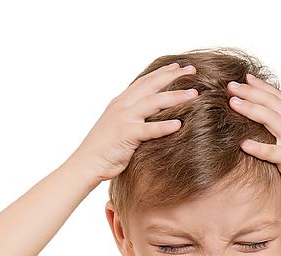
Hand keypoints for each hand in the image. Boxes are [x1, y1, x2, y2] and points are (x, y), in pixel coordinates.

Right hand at [68, 62, 199, 182]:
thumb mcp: (119, 126)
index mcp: (121, 102)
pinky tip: (179, 124)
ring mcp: (124, 118)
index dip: (162, 72)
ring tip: (194, 94)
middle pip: (151, 85)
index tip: (178, 66)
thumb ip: (134, 117)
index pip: (145, 82)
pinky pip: (148, 130)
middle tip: (192, 69)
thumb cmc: (104, 148)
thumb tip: (151, 116)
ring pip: (153, 102)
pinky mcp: (126, 135)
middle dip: (173, 76)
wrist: (86, 162)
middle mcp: (123, 105)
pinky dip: (163, 127)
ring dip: (175, 97)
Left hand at [227, 73, 280, 207]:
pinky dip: (257, 147)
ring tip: (232, 102)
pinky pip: (272, 152)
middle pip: (271, 103)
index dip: (262, 86)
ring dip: (250, 109)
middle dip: (250, 92)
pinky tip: (242, 143)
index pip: (279, 98)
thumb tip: (267, 125)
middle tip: (231, 85)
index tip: (245, 78)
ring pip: (270, 119)